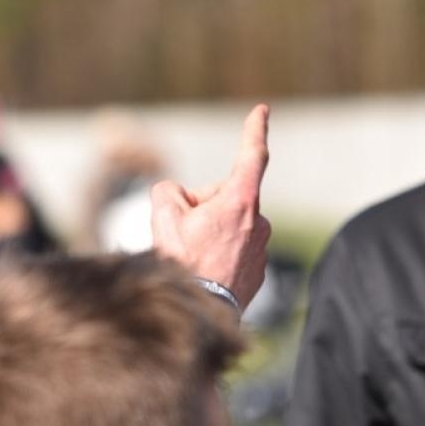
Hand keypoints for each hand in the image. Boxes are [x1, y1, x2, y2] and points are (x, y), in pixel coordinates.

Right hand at [151, 104, 271, 308]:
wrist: (200, 315)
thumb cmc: (183, 263)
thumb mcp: (162, 215)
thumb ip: (169, 191)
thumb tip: (182, 199)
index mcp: (241, 202)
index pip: (252, 156)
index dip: (255, 130)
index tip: (262, 111)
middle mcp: (259, 221)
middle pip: (226, 196)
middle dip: (204, 204)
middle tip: (183, 231)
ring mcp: (261, 247)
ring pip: (230, 224)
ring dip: (211, 230)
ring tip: (194, 257)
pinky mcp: (259, 269)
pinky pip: (235, 247)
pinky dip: (219, 252)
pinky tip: (204, 270)